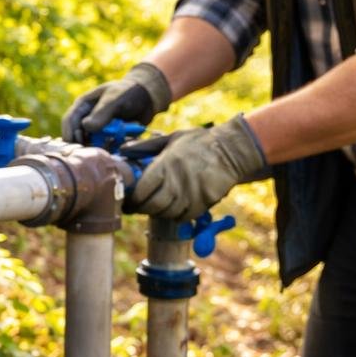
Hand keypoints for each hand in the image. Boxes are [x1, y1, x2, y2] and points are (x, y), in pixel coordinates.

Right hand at [61, 62, 171, 143]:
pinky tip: (118, 146)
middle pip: (77, 136)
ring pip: (90, 144)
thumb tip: (85, 127)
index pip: (69, 121)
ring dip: (99, 148)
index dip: (71, 134)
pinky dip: (109, 149)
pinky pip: (103, 148)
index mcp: (83, 106)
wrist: (147, 98)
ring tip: (111, 146)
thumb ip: (101, 113)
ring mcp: (96, 130)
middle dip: (85, 144)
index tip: (79, 145)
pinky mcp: (107, 138)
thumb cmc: (128, 92)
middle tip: (96, 150)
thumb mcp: (115, 99)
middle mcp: (86, 119)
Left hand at [126, 116, 267, 223]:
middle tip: (138, 207)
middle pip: (152, 206)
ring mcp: (191, 194)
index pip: (142, 191)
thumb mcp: (172, 138)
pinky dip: (176, 215)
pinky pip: (183, 217)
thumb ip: (147, 147)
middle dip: (142, 209)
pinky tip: (175, 206)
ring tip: (156, 205)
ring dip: (159, 212)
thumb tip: (123, 151)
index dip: (132, 199)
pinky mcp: (204, 204)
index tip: (128, 200)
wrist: (232, 150)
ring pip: (167, 214)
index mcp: (166, 165)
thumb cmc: (199, 142)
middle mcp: (177, 182)